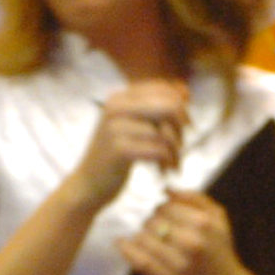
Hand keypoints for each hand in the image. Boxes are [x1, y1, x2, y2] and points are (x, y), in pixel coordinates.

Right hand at [69, 80, 188, 207]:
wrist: (88, 185)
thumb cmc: (116, 155)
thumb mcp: (136, 125)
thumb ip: (159, 107)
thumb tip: (186, 90)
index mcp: (120, 97)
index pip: (163, 89)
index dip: (182, 108)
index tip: (186, 128)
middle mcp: (116, 107)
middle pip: (169, 107)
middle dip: (181, 129)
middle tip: (180, 148)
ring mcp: (115, 128)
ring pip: (165, 133)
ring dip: (176, 153)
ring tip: (172, 165)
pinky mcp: (119, 150)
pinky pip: (159, 151)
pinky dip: (167, 163)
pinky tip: (163, 172)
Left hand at [118, 190, 255, 274]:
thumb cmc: (221, 251)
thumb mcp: (219, 218)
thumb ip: (195, 198)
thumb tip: (166, 188)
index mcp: (203, 223)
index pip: (165, 206)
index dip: (160, 209)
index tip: (163, 216)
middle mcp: (191, 243)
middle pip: (152, 222)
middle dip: (150, 224)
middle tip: (156, 230)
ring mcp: (179, 265)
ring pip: (143, 239)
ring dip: (140, 237)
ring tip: (146, 239)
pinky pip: (140, 262)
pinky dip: (127, 250)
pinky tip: (121, 244)